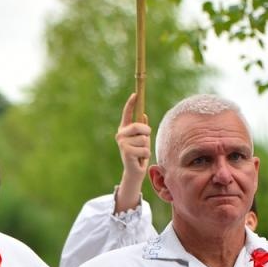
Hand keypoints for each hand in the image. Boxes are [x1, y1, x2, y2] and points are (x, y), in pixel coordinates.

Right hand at [113, 92, 152, 212]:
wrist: (134, 172)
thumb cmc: (139, 154)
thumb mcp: (142, 139)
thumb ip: (142, 128)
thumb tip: (144, 115)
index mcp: (124, 129)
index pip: (127, 114)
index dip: (131, 104)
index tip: (135, 94)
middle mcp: (121, 135)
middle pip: (139, 126)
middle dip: (146, 133)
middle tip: (145, 140)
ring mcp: (122, 144)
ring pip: (144, 139)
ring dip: (146, 147)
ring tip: (140, 153)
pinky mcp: (126, 153)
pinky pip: (144, 149)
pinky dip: (146, 155)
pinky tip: (139, 159)